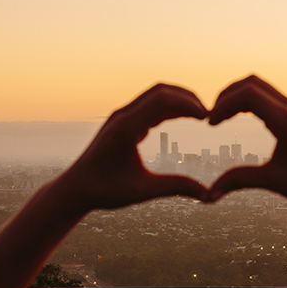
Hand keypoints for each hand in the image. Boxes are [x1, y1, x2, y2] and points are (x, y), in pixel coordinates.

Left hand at [60, 83, 208, 211]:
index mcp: (125, 128)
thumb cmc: (105, 191)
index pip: (161, 100)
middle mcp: (122, 116)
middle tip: (210, 114)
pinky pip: (150, 105)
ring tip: (202, 116)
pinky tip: (185, 118)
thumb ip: (176, 188)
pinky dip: (170, 108)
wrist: (76, 188)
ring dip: (179, 101)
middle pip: (161, 91)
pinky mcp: (123, 121)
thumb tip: (208, 195)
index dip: (188, 104)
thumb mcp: (143, 191)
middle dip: (188, 99)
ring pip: (155, 96)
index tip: (208, 118)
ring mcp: (121, 117)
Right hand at [209, 75, 286, 204]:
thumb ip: (240, 181)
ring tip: (220, 117)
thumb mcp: (274, 182)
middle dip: (226, 96)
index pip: (249, 95)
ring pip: (259, 86)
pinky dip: (247, 100)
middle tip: (212, 118)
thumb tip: (210, 194)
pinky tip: (237, 117)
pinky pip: (266, 95)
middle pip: (251, 83)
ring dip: (236, 96)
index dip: (224, 105)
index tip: (210, 124)